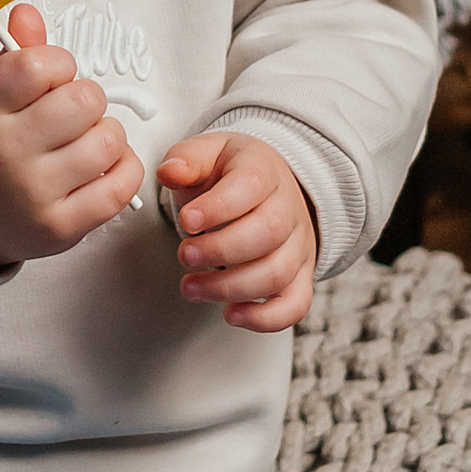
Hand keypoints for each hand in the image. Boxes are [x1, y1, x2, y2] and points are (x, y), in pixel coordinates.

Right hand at [0, 5, 145, 273]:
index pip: (38, 65)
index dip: (57, 63)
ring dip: (104, 134)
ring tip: (81, 141)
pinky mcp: (62, 227)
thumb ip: (14, 57)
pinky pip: (121, 185)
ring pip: (109, 141)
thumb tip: (28, 11)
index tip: (50, 76)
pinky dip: (122, 168)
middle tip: (68, 113)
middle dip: (85, 98)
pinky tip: (101, 166)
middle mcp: (5, 154)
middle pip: (84, 100)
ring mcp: (34, 194)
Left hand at [159, 130, 316, 332]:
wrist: (270, 187)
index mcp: (264, 171)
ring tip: (191, 287)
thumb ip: (186, 159)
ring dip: (229, 288)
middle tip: (186, 255)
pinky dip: (264, 318)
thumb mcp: (208, 153)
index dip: (218, 207)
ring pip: (276, 273)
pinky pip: (295, 305)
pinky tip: (231, 314)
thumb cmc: (232, 175)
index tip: (187, 220)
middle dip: (220, 251)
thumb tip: (170, 171)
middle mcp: (288, 209)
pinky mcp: (299, 276)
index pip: (251, 186)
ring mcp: (297, 246)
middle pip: (267, 234)